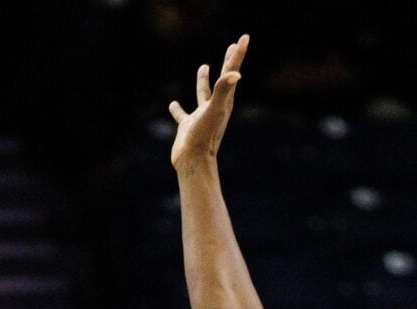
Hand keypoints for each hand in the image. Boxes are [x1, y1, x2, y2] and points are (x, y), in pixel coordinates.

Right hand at [169, 35, 247, 172]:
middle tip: (232, 47)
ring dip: (204, 80)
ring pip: (203, 93)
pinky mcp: (188, 127)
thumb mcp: (214, 110)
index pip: (232, 71)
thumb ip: (223, 90)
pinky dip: (177, 109)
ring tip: (203, 66)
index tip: (244, 38)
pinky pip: (182, 115)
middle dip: (228, 62)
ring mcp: (201, 116)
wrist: (194, 162)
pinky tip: (172, 104)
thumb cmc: (205, 136)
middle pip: (223, 79)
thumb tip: (236, 73)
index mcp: (224, 100)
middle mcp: (215, 106)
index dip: (237, 54)